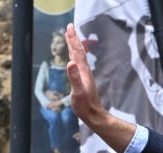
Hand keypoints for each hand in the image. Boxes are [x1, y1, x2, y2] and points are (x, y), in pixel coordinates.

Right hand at [64, 23, 135, 152]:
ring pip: (79, 57)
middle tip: (69, 28)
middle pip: (79, 51)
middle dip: (74, 39)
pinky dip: (75, 57)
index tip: (69, 28)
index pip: (77, 52)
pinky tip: (74, 59)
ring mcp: (84, 75)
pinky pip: (78, 64)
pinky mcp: (83, 81)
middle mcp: (84, 71)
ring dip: (74, 47)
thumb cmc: (85, 105)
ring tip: (70, 39)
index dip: (73, 40)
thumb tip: (70, 63)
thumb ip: (74, 77)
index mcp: (82, 71)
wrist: (93, 114)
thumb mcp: (77, 92)